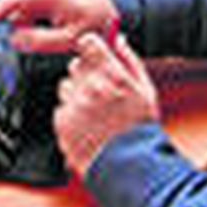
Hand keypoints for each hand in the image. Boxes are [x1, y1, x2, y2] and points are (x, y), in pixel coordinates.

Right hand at [0, 0, 119, 53]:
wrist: (110, 9)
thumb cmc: (95, 22)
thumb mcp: (69, 39)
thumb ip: (40, 41)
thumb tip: (15, 38)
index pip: (11, 2)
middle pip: (13, 5)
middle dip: (18, 23)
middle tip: (38, 35)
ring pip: (21, 7)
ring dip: (28, 21)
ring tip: (53, 29)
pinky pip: (28, 5)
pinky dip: (33, 17)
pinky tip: (50, 24)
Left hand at [54, 29, 159, 176]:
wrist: (129, 167)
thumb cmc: (140, 129)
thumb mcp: (145, 91)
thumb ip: (130, 61)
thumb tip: (118, 39)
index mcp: (113, 75)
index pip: (87, 42)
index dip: (90, 48)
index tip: (94, 55)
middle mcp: (92, 87)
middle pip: (74, 65)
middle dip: (85, 74)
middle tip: (101, 93)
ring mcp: (75, 105)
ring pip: (65, 86)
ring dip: (76, 95)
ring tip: (95, 113)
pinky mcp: (62, 122)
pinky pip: (61, 107)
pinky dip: (70, 115)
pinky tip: (87, 126)